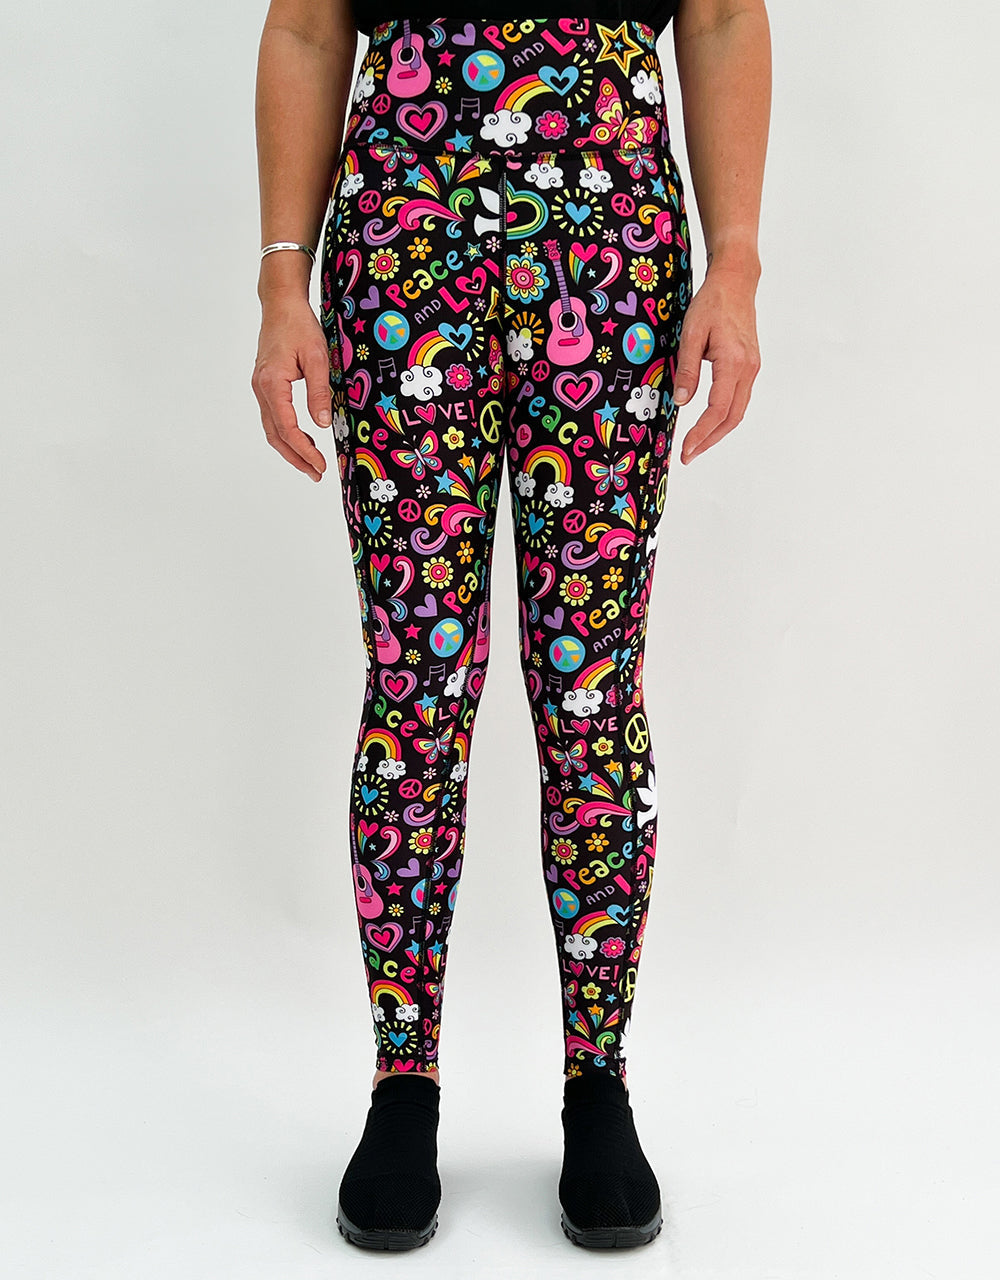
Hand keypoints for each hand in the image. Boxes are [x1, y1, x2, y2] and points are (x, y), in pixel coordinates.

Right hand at [251, 294, 331, 480]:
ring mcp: (260, 388)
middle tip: (316, 473)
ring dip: (290, 449)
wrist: (281, 304)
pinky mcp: (265, 385)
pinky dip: (286, 433)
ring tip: (311, 464)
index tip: (320, 465)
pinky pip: (273, 417)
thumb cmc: (299, 326)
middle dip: (296, 457)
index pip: (287, 428)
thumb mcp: (318, 357)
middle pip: (275, 435)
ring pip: (272, 428)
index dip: (304, 450)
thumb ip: (319, 392)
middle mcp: (261, 388)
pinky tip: (302, 440)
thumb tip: (322, 424)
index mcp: (272, 383)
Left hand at [672, 265, 760, 463]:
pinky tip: (710, 423)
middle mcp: (748, 368)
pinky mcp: (750, 365)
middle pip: (732, 417)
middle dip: (709, 440)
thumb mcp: (690, 333)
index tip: (685, 449)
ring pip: (738, 411)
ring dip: (718, 431)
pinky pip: (739, 399)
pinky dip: (725, 416)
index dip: (700, 433)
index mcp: (733, 362)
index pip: (717, 409)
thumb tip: (681, 401)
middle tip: (688, 456)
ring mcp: (752, 368)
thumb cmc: (712, 302)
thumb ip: (686, 369)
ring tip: (696, 445)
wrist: (736, 281)